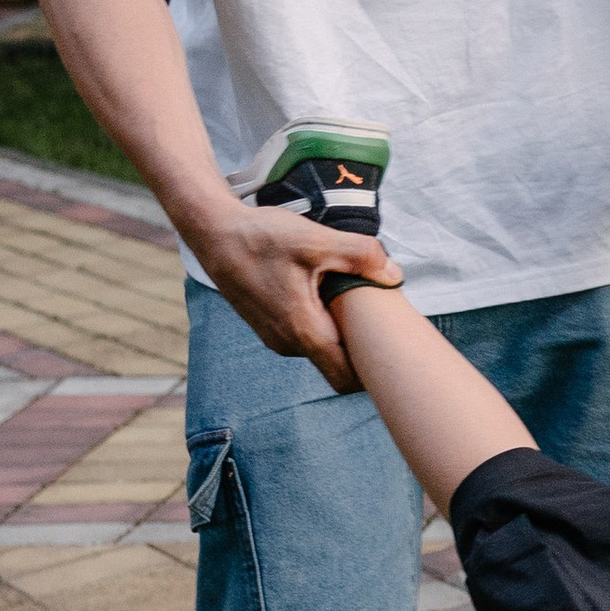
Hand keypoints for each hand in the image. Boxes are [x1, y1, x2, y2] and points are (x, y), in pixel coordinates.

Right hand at [185, 201, 398, 390]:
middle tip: (383, 316)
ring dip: (341, 331)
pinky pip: (307, 335)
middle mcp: (288, 344)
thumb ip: (361, 256)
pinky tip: (331, 295)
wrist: (214, 233)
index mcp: (302, 331)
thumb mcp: (316, 240)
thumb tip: (395, 275)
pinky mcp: (270, 325)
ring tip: (357, 300)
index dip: (373, 371)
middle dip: (362, 348)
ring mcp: (276, 337)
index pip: (346, 377)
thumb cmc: (262, 238)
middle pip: (338, 364)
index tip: (393, 348)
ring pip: (322, 348)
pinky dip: (324, 322)